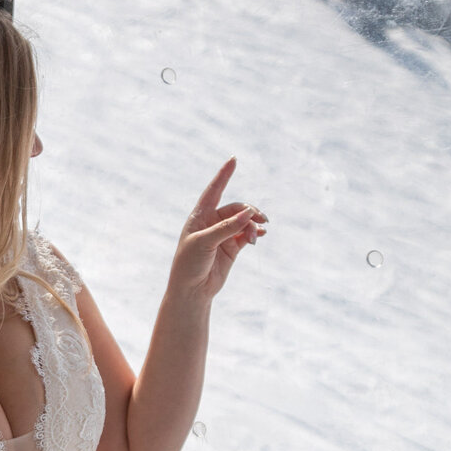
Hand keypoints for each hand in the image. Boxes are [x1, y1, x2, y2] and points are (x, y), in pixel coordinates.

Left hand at [167, 159, 266, 302]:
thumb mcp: (204, 243)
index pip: (213, 190)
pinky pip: (247, 234)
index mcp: (200, 216)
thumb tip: (248, 214)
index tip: (233, 159)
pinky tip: (262, 234)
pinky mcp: (232, 248)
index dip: (224, 175)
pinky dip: (255, 232)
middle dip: (249, 212)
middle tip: (258, 220)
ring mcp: (223, 235)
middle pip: (236, 208)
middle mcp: (212, 222)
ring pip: (244, 221)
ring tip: (256, 235)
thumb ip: (226, 228)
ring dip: (253, 225)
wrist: (192, 291)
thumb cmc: (189, 265)